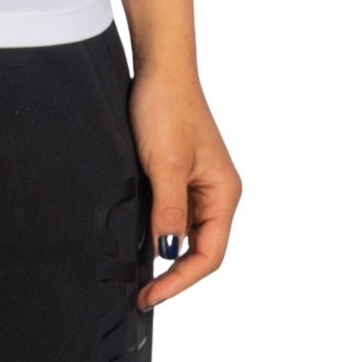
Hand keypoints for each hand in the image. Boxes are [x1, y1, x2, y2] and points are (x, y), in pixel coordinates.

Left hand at [129, 66, 241, 310]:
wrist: (159, 67)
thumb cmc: (167, 107)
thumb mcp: (164, 163)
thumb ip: (168, 210)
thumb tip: (168, 253)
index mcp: (224, 193)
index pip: (208, 255)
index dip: (179, 280)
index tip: (150, 294)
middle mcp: (217, 192)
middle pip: (200, 248)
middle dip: (172, 273)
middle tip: (140, 291)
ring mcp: (199, 182)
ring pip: (186, 231)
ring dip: (165, 253)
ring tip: (137, 274)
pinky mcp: (181, 172)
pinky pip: (175, 211)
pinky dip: (159, 229)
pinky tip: (139, 238)